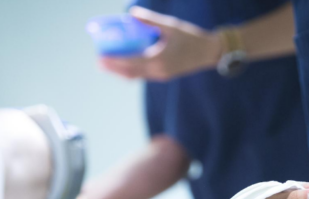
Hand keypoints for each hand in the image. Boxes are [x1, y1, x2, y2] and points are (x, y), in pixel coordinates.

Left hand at [99, 7, 221, 80]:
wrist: (209, 53)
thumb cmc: (191, 37)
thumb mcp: (170, 25)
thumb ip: (150, 20)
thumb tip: (132, 13)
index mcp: (159, 59)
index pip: (131, 62)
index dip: (114, 61)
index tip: (101, 57)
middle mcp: (159, 70)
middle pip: (130, 72)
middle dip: (114, 68)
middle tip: (99, 62)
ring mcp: (161, 75)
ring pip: (136, 75)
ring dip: (121, 70)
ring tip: (107, 65)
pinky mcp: (164, 75)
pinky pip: (143, 74)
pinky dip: (131, 70)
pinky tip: (124, 66)